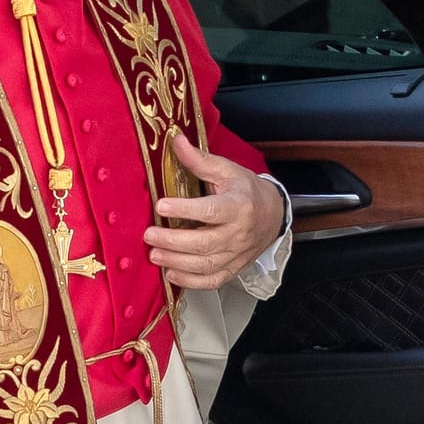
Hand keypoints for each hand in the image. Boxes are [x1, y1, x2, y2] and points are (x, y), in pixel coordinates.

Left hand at [142, 133, 284, 289]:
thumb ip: (199, 160)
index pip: (210, 211)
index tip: (161, 205)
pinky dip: (191, 282)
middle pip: (205, 243)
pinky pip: (213, 281)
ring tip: (154, 255)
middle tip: (149, 235)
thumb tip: (175, 140)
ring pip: (206, 265)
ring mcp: (237, 253)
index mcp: (238, 205)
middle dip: (173, 241)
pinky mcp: (233, 268)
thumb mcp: (226, 170)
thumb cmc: (245, 190)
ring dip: (177, 263)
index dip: (185, 210)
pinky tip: (171, 275)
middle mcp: (239, 233)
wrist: (274, 214)